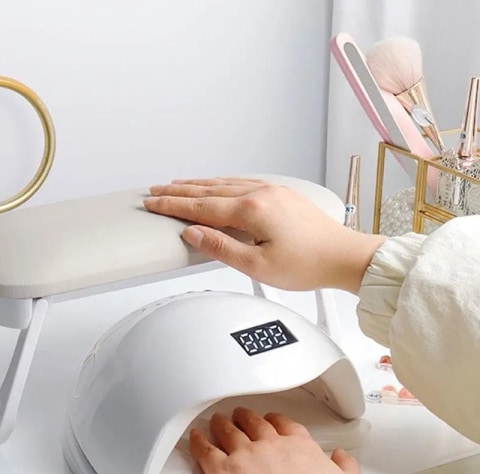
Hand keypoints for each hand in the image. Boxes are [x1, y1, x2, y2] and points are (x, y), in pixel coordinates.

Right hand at [145, 177, 384, 292]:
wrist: (345, 256)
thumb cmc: (307, 264)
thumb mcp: (258, 266)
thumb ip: (221, 248)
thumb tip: (192, 233)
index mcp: (252, 210)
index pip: (201, 206)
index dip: (173, 205)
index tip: (152, 202)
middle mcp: (261, 193)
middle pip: (209, 190)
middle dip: (179, 191)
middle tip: (156, 190)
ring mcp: (272, 190)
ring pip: (225, 183)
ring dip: (198, 184)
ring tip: (178, 185)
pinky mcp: (281, 194)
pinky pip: (242, 182)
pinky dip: (221, 183)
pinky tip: (216, 185)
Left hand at [190, 407, 362, 473]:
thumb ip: (345, 467)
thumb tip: (342, 457)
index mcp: (299, 445)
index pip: (284, 424)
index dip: (274, 421)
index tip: (271, 421)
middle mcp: (270, 444)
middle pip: (253, 423)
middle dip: (245, 417)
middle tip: (240, 416)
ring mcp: (245, 455)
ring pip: (228, 431)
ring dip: (221, 424)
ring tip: (217, 422)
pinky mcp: (224, 471)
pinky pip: (206, 449)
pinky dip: (199, 441)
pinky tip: (196, 437)